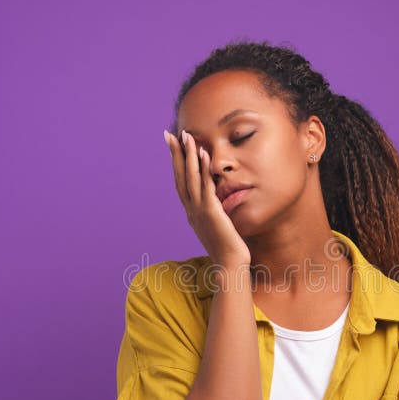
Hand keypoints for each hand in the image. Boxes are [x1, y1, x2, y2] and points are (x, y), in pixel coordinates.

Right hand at [164, 129, 250, 268]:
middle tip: (169, 134)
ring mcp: (199, 211)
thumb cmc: (226, 248)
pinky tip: (203, 154)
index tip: (172, 146)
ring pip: (191, 178)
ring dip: (188, 156)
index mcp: (191, 212)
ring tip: (186, 136)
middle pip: (180, 176)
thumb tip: (213, 204)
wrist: (229, 265)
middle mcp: (191, 209)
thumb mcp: (216, 226)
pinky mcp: (211, 213)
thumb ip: (212, 213)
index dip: (175, 163)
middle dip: (175, 154)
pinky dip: (203, 169)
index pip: (180, 182)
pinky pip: (206, 187)